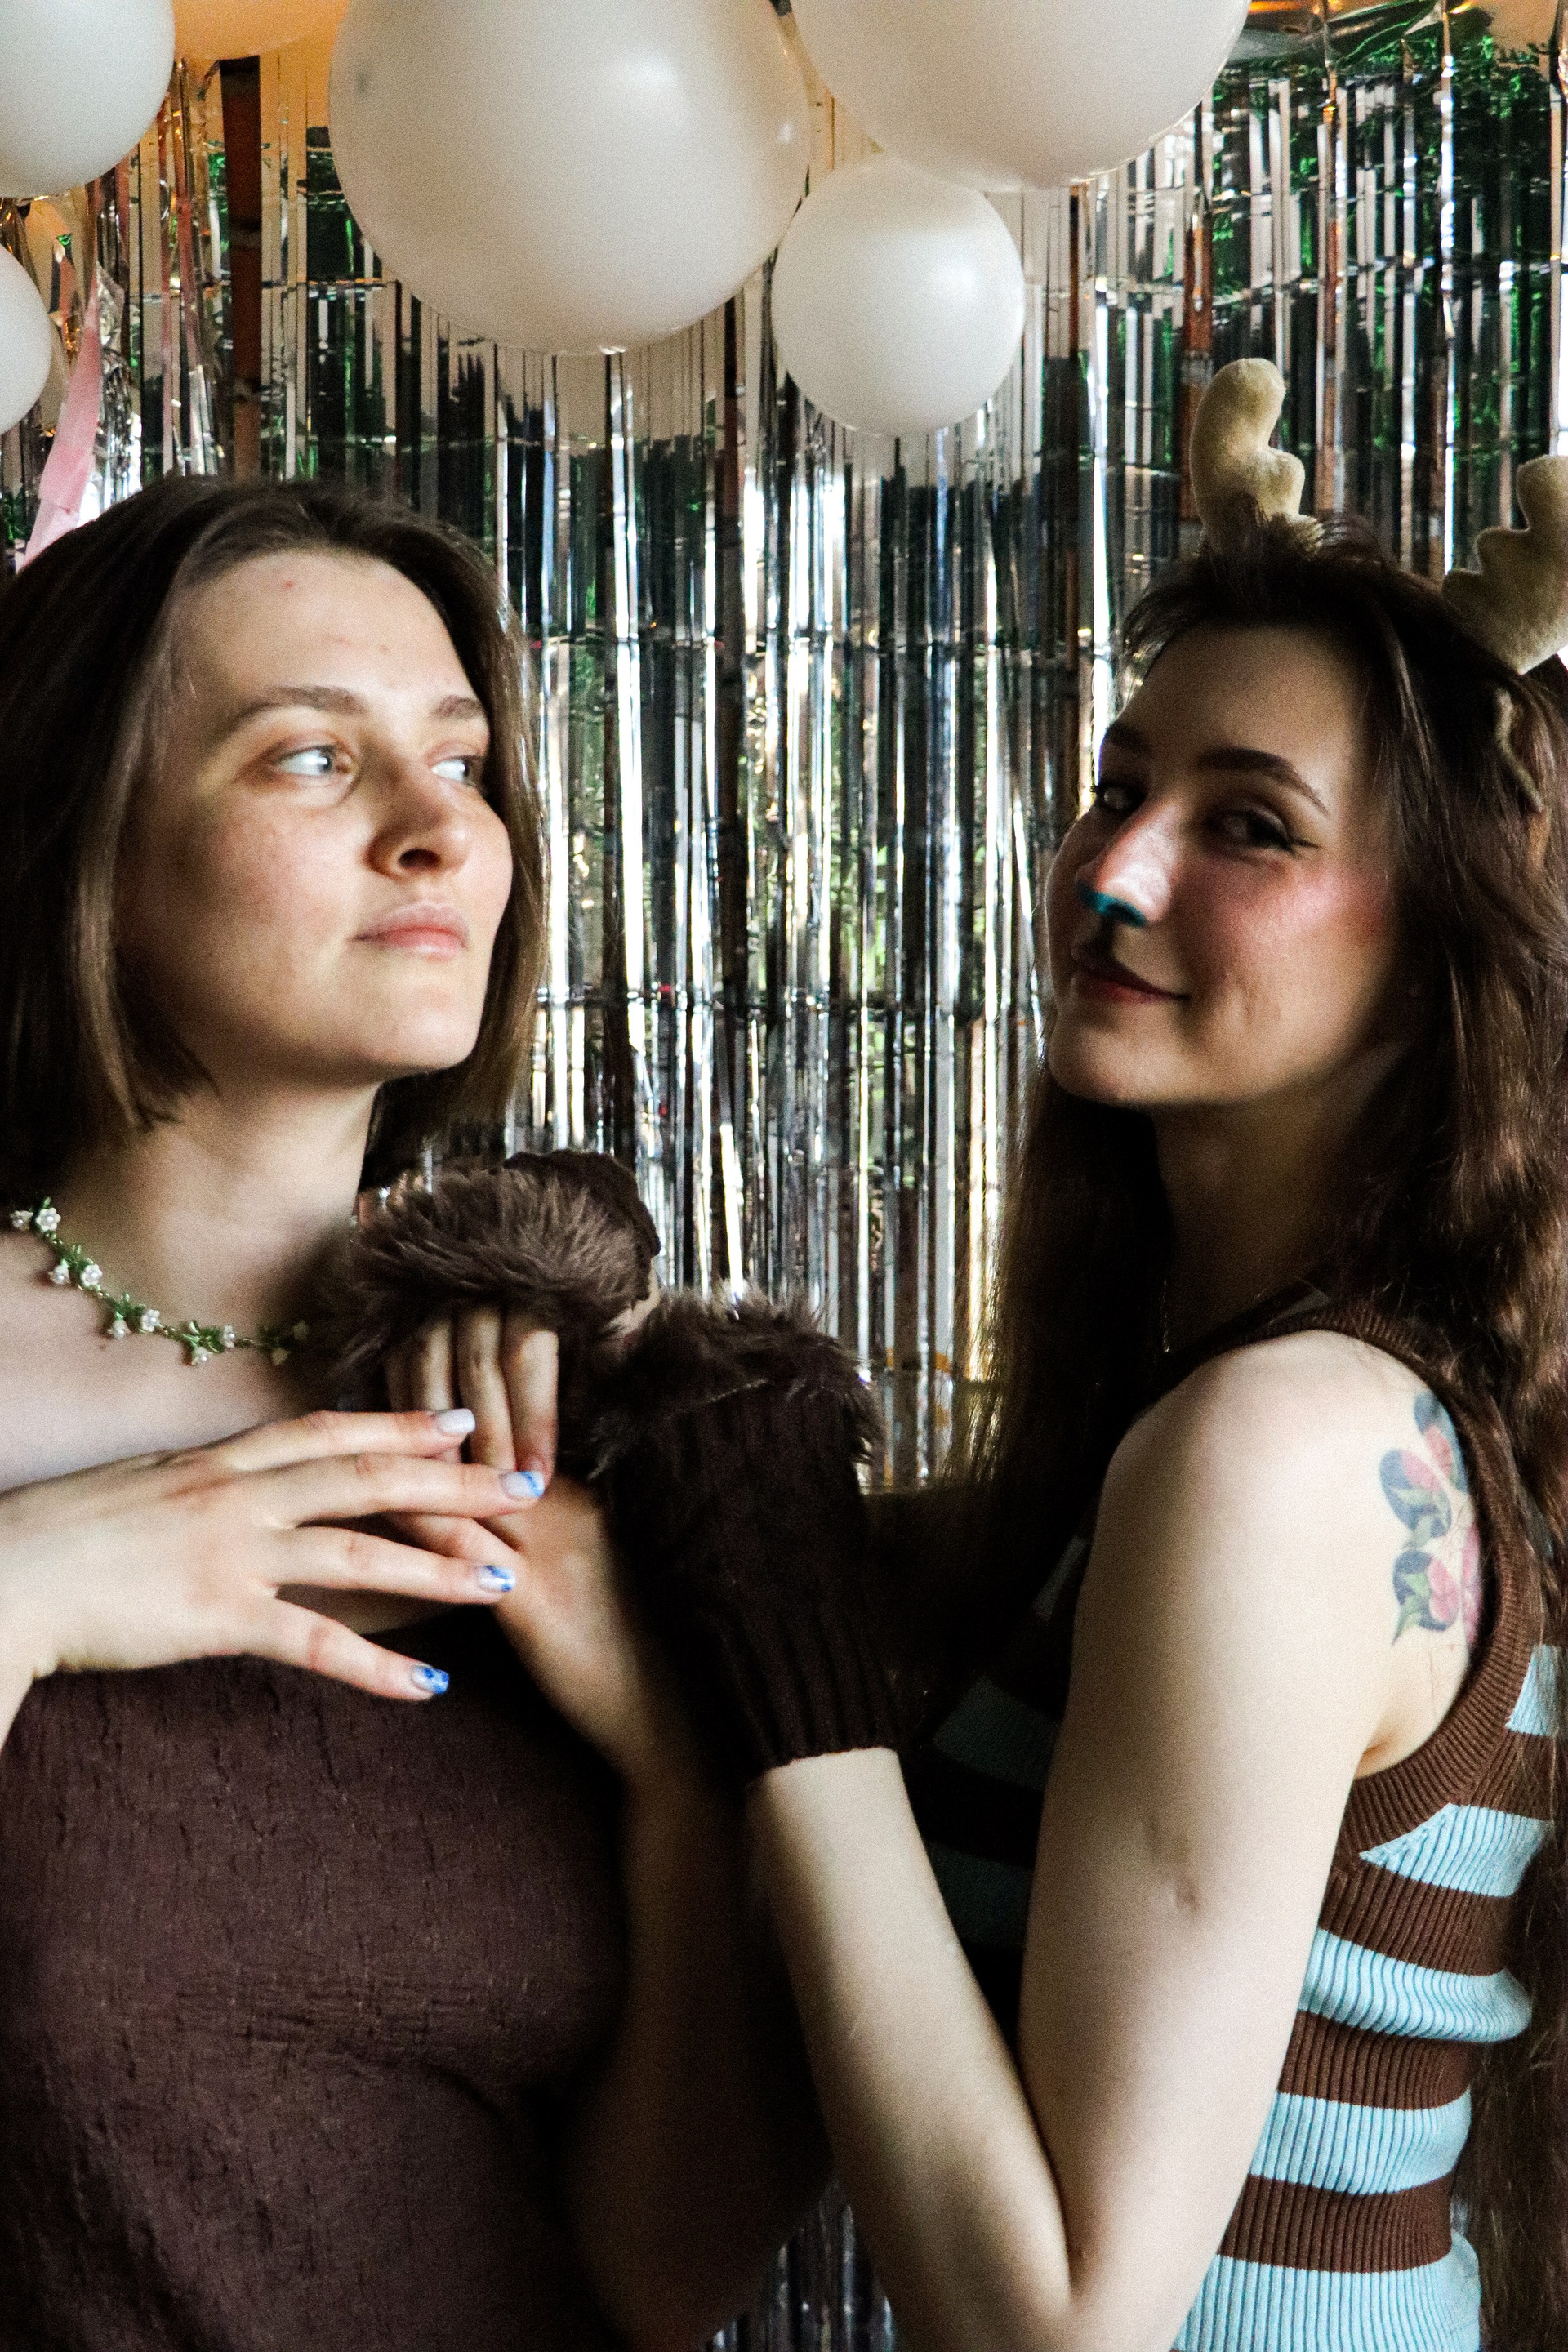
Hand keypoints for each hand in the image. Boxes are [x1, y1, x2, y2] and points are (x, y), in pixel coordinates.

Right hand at [0, 1409, 536, 1705]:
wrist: (5, 1574)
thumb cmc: (66, 1533)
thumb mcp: (147, 1484)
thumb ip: (210, 1481)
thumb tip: (248, 1476)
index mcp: (223, 1461)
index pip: (332, 1430)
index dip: (403, 1423)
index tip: (464, 1420)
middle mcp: (239, 1495)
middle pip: (367, 1478)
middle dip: (453, 1482)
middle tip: (525, 1487)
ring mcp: (231, 1554)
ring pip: (359, 1554)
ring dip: (438, 1569)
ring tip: (503, 1583)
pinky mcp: (217, 1618)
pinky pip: (314, 1644)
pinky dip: (376, 1668)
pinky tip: (427, 1689)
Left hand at [391, 1315, 689, 1784]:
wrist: (669, 1720)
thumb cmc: (624, 1656)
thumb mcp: (588, 1574)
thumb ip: (545, 1529)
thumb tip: (489, 1499)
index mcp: (582, 1496)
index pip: (505, 1431)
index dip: (451, 1401)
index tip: (403, 1368)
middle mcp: (567, 1509)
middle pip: (478, 1445)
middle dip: (421, 1413)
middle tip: (366, 1380)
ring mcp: (549, 1553)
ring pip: (460, 1489)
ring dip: (404, 1461)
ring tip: (347, 1440)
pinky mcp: (531, 1604)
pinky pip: (459, 1552)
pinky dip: (411, 1525)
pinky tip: (365, 1512)